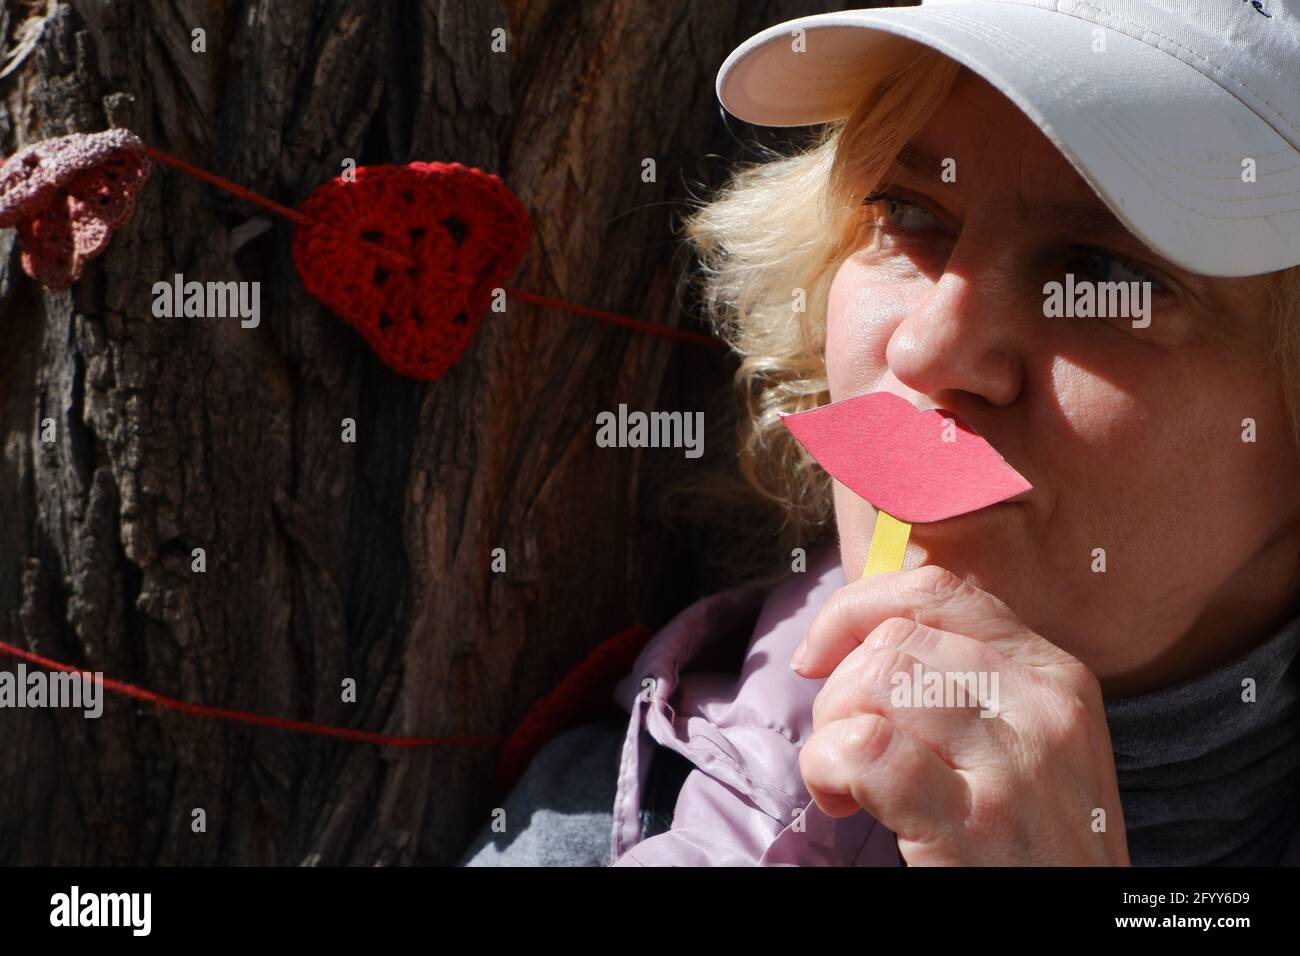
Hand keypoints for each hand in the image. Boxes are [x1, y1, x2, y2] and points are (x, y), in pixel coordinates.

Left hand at [792, 565, 1128, 865]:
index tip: (819, 655)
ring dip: (831, 728)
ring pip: (875, 679)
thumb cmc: (1031, 839)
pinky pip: (866, 748)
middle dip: (839, 685)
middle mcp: (1043, 703)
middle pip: (894, 637)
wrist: (1074, 930)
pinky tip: (842, 800)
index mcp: (1053, 673)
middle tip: (844, 744)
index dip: (857, 609)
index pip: (936, 589)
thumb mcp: (1025, 740)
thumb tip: (863, 621)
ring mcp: (1014, 762)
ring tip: (846, 778)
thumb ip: (965, 675)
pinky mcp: (973, 823)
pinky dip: (827, 766)